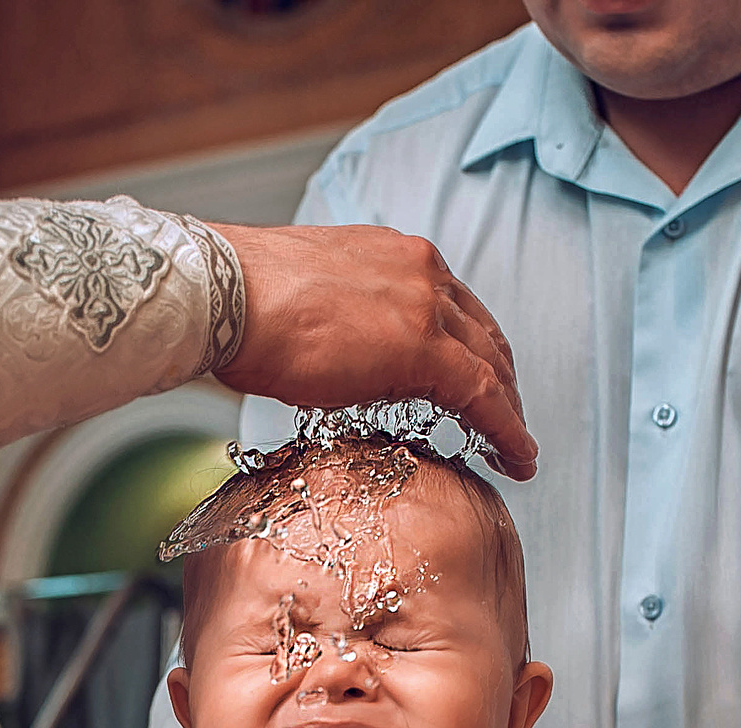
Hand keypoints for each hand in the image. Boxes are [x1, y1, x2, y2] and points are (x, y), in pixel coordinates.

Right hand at [210, 223, 538, 479]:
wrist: (223, 295)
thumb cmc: (241, 303)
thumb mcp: (309, 301)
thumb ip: (343, 322)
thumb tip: (339, 355)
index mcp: (395, 256)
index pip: (453, 307)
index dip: (474, 350)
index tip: (478, 383)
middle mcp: (421, 270)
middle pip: (483, 334)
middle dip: (501, 382)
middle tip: (506, 423)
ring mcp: (426, 305)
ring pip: (491, 366)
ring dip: (509, 411)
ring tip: (516, 450)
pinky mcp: (423, 348)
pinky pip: (484, 396)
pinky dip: (508, 430)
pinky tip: (517, 458)